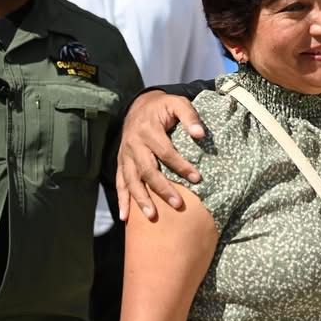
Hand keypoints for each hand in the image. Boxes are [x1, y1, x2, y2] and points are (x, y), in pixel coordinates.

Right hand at [115, 91, 204, 220]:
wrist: (139, 105)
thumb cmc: (163, 107)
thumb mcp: (178, 103)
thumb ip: (190, 116)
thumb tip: (200, 134)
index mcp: (148, 130)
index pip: (166, 152)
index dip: (181, 165)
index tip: (197, 178)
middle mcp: (134, 144)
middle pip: (147, 170)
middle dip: (162, 188)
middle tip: (178, 204)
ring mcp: (125, 155)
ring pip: (131, 180)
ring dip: (141, 199)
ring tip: (152, 215)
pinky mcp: (121, 162)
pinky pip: (120, 182)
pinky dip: (122, 200)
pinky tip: (126, 217)